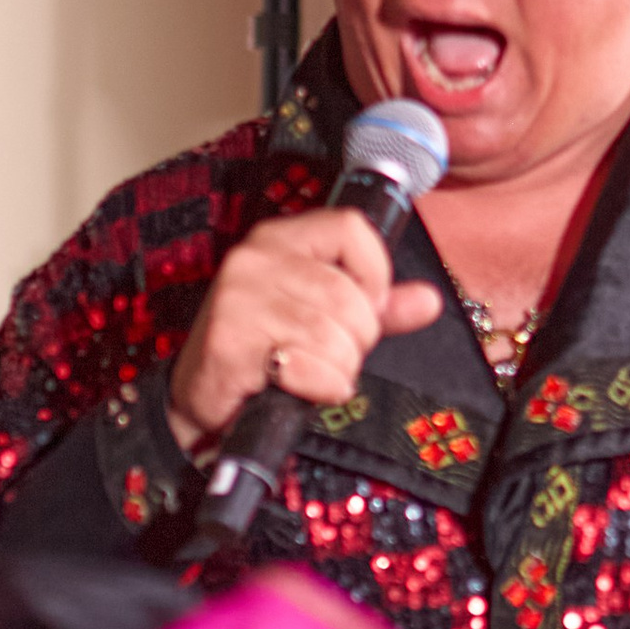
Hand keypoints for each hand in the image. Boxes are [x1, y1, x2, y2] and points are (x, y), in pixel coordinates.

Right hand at [168, 211, 441, 455]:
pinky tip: (296, 386)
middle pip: (350, 293)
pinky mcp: (229, 342)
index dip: (375, 274)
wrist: (201, 399)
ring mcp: (238, 298)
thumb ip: (378, 309)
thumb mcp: (326, 320)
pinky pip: (308, 365)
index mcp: (281, 239)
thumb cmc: (264, 352)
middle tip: (331, 355)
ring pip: (333, 334)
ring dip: (337, 369)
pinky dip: (317, 387)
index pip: (352, 229)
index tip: (367, 307)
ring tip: (311, 371)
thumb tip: (428, 301)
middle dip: (358, 338)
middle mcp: (255, 258)